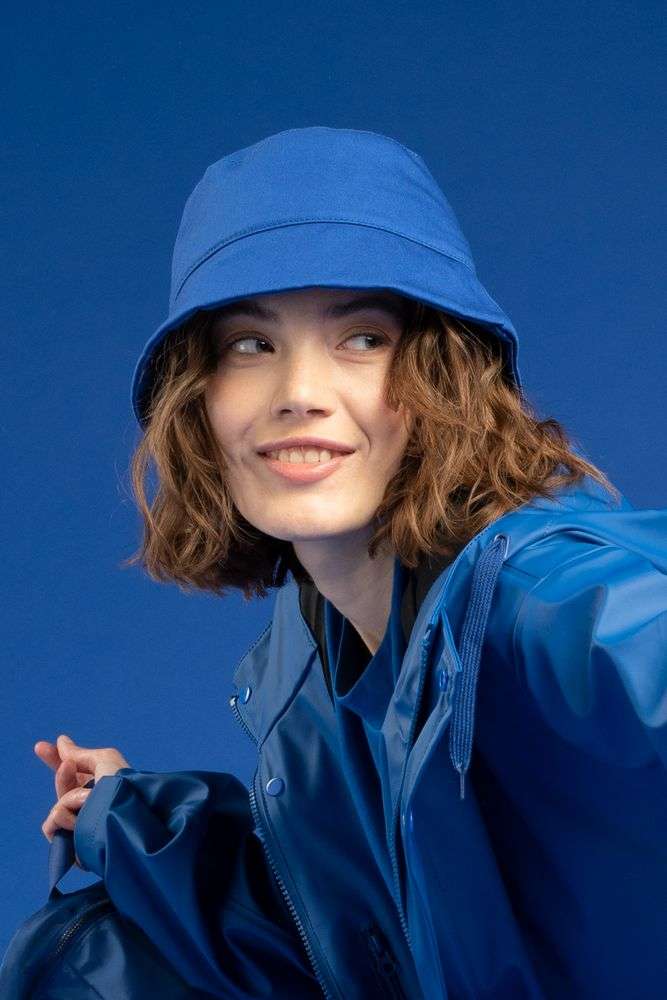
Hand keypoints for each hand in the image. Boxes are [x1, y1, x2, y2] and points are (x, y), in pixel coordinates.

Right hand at [35, 734, 130, 864]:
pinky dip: (62, 819)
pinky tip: (77, 822)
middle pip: (63, 788)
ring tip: (88, 801)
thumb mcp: (104, 760)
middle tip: (67, 766)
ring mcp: (81, 826)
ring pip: (57, 807)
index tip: (40, 747)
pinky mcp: (72, 845)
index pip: (76, 772)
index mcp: (102, 787)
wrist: (121, 818)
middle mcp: (92, 806)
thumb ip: (81, 754)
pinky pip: (51, 826)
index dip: (58, 758)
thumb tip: (61, 743)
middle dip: (62, 776)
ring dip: (70, 799)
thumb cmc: (120, 788)